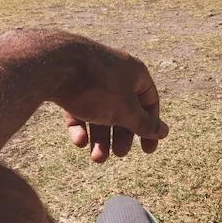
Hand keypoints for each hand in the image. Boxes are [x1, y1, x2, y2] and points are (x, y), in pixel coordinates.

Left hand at [49, 36, 168, 163]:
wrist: (57, 65)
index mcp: (135, 73)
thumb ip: (143, 123)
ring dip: (101, 138)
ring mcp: (93, 78)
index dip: (151, 126)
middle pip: (125, 109)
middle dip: (122, 135)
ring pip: (102, 112)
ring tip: (96, 158)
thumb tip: (164, 132)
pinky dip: (82, 126)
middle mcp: (116, 73)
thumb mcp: (125, 110)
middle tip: (118, 154)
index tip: (146, 150)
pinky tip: (79, 141)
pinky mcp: (72, 84)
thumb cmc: (99, 86)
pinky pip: (81, 108)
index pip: (150, 101)